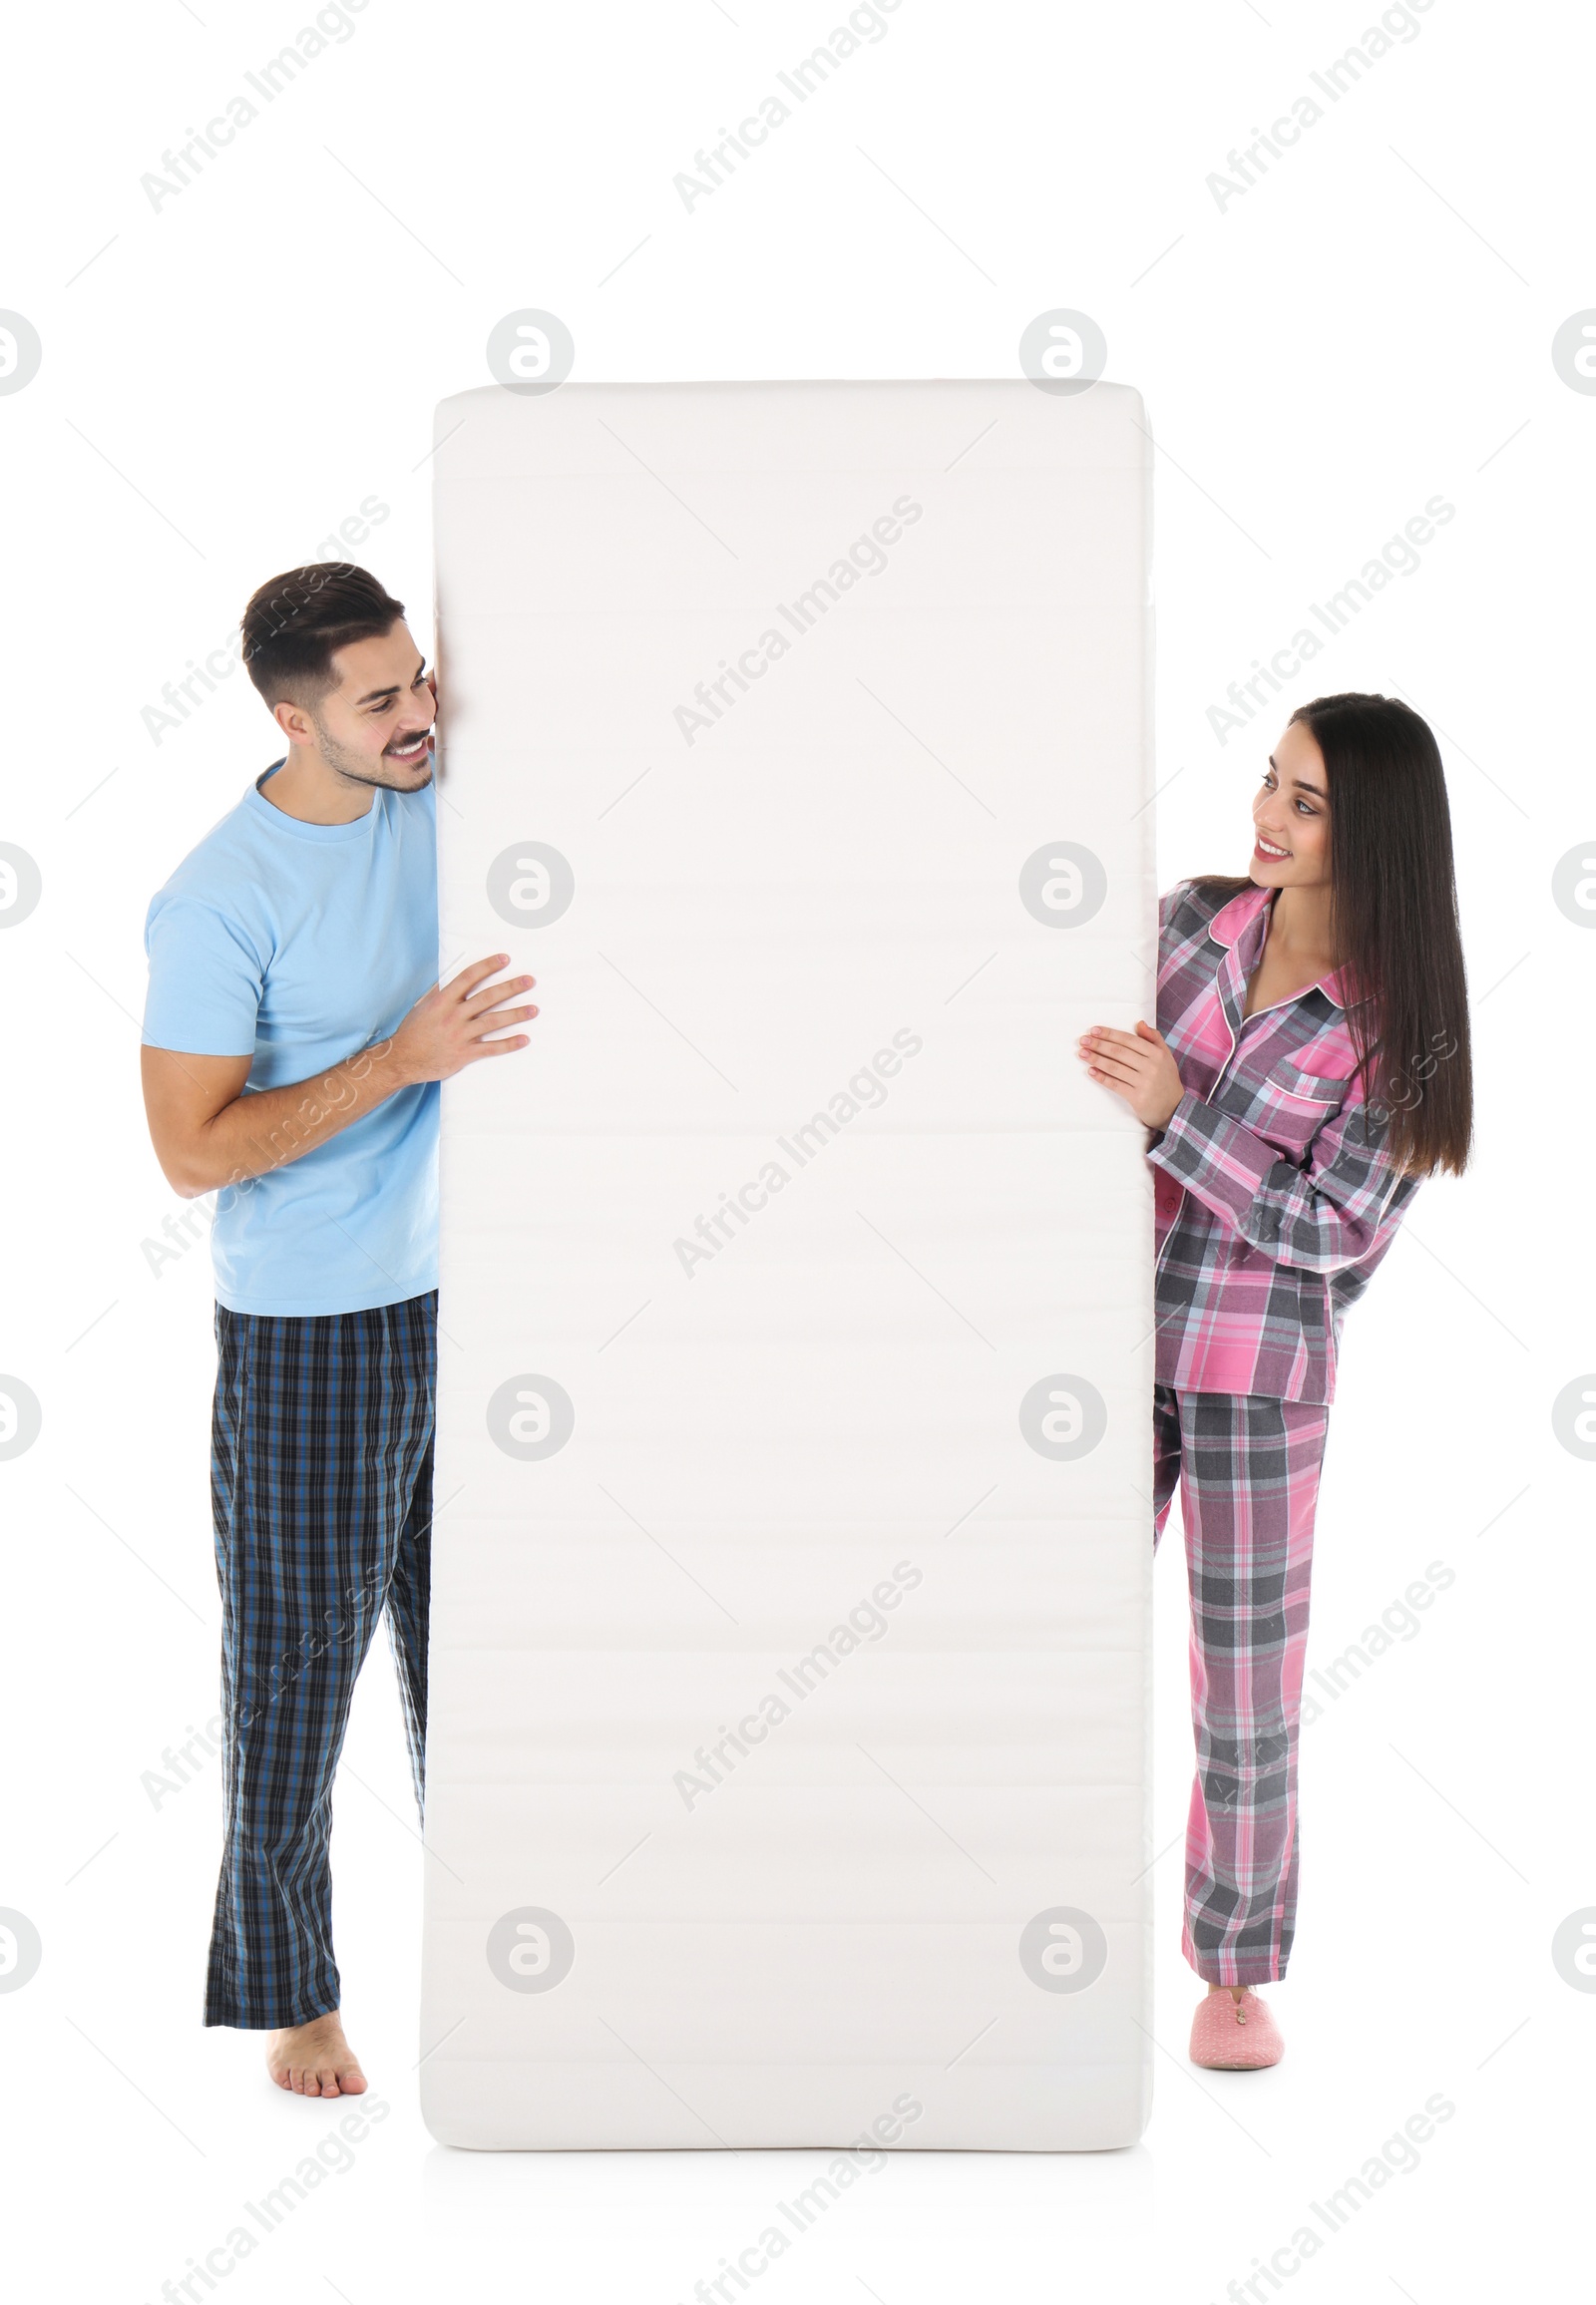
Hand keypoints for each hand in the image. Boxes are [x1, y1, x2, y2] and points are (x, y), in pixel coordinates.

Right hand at [391, 954, 538, 1083]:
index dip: (487, 966)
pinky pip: (491, 1049)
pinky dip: (508, 1044)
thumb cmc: (413, 1031)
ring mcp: (460, 1036)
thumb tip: (452, 975)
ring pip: (493, 1022)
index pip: (468, 978)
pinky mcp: (464, 1055)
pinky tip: (524, 1039)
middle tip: (529, 980)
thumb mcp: (422, 1006)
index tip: (505, 959)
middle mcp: (453, 1016)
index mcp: (442, 1001)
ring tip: (534, 1009)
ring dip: (516, 1015)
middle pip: (487, 998)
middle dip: (510, 988)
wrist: (402, 1060)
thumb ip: (439, 991)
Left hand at [1076, 1019, 1184, 1128]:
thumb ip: (1153, 1038)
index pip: (1129, 1040)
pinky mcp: (1137, 1098)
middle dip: (1099, 1045)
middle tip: (1083, 1040)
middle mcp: (1151, 1066)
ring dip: (1096, 1059)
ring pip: (1115, 1068)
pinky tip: (1091, 1071)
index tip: (1094, 1030)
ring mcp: (1144, 1083)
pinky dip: (1102, 1077)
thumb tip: (1139, 1023)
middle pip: (1119, 1053)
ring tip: (1082, 1053)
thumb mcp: (1166, 1056)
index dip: (1110, 1034)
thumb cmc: (1166, 1079)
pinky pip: (1116, 1085)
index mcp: (1157, 1054)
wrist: (1174, 1108)